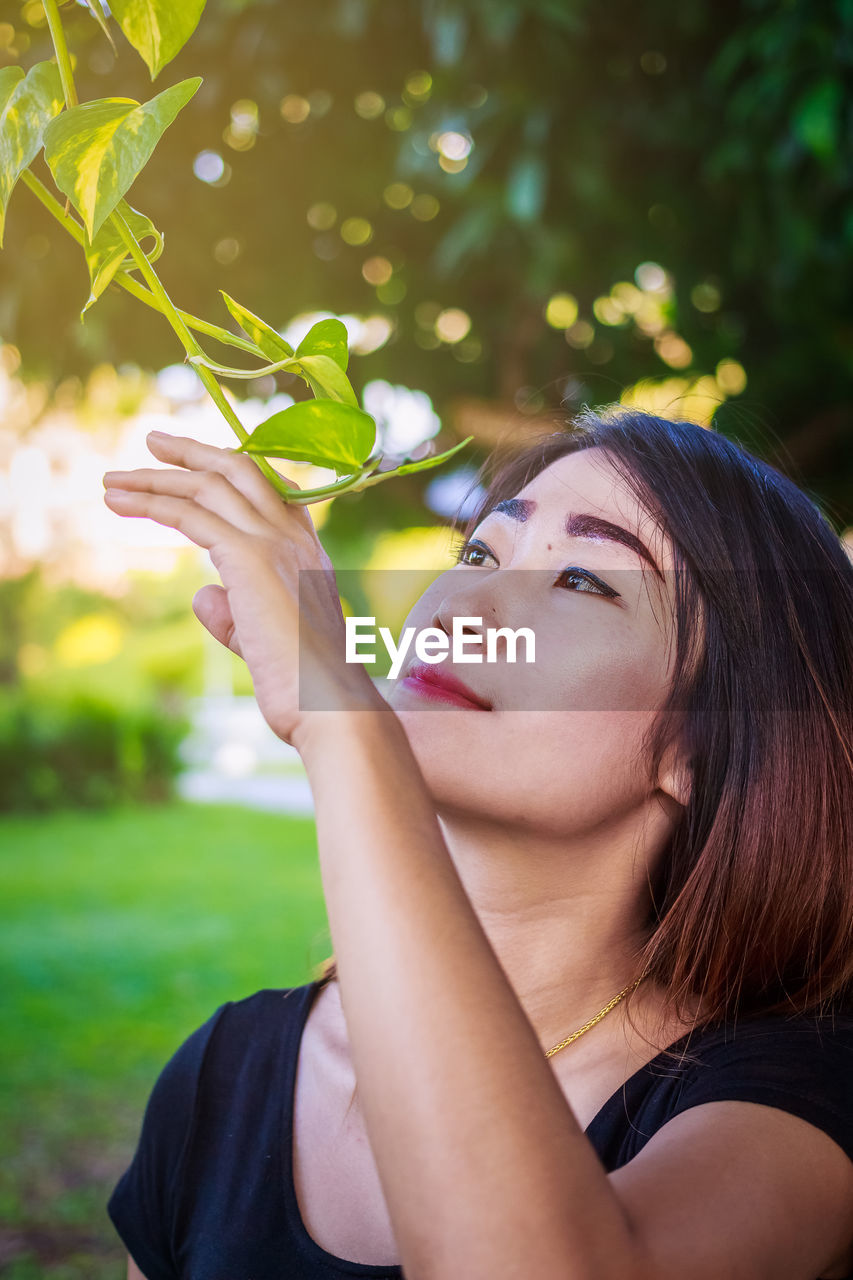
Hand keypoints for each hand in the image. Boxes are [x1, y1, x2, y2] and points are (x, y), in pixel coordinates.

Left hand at [102, 430, 381, 747]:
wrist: (328, 701)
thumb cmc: (304, 685)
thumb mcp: (262, 640)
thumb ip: (232, 614)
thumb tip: (202, 595)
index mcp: (307, 550)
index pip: (270, 488)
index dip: (230, 469)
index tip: (195, 464)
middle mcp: (294, 535)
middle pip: (240, 469)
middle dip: (192, 452)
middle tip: (152, 441)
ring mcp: (273, 541)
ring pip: (208, 485)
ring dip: (155, 477)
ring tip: (114, 479)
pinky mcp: (247, 557)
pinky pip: (191, 515)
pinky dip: (152, 503)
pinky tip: (121, 505)